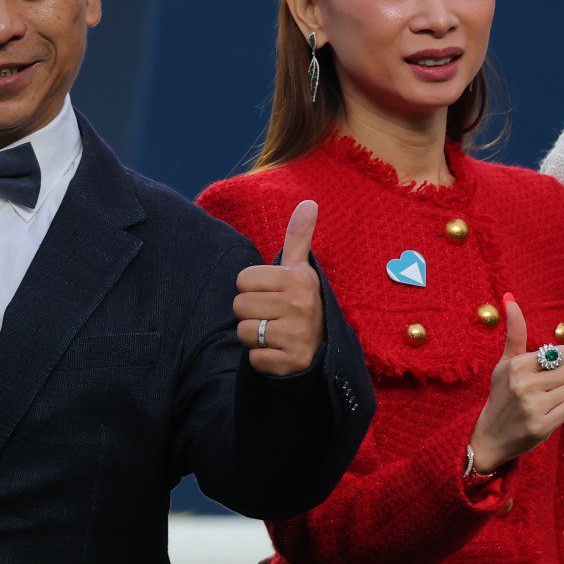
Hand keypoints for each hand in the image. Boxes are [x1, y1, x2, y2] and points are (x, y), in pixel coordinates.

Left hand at [234, 199, 324, 375]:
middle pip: (239, 306)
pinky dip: (262, 358)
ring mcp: (296, 334)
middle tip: (271, 316)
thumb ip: (298, 237)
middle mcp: (298, 305)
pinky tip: (278, 352)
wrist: (325, 349)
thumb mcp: (301, 270)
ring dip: (254, 337)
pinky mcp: (291, 361)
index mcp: (296, 279)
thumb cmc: (303, 304)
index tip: (270, 294)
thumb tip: (308, 202)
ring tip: (274, 333)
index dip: (251, 289)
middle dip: (250, 313)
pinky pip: (254, 358)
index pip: (242, 279)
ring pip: (243, 332)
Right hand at [468, 295, 563, 473]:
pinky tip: (548, 414)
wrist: (490, 435)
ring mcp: (532, 406)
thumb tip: (511, 298)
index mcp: (516, 365)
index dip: (562, 362)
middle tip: (550, 388)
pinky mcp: (541, 426)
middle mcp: (523, 384)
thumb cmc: (501, 395)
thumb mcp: (504, 363)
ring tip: (549, 401)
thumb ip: (515, 333)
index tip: (548, 371)